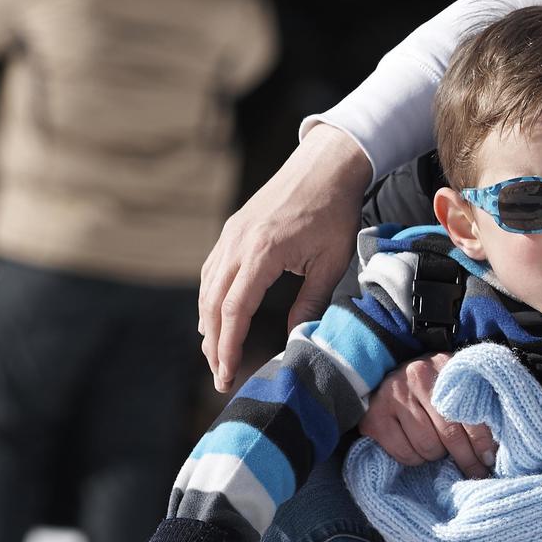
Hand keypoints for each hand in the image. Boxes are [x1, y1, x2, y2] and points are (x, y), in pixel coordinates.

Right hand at [199, 122, 372, 390]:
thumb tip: (297, 337)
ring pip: (207, 289)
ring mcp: (230, 235)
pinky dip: (210, 299)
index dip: (228, 346)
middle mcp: (237, 243)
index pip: (234, 310)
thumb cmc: (334, 211)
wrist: (325, 165)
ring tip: (216, 355)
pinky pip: (212, 271)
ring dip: (208, 324)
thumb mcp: (330, 261)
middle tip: (221, 376)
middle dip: (214, 344)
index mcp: (261, 252)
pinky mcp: (232, 231)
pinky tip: (216, 318)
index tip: (228, 373)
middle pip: (212, 304)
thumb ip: (311, 301)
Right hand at [361, 354, 497, 475]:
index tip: (490, 459)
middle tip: (476, 472)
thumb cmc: (434, 385)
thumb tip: (495, 447)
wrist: (390, 374)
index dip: (483, 441)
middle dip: (466, 459)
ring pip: (427, 446)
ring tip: (440, 451)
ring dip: (437, 456)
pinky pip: (404, 453)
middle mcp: (416, 376)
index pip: (469, 412)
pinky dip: (415, 459)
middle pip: (449, 434)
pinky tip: (418, 450)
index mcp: (444, 366)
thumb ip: (475, 403)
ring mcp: (393, 396)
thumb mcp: (456, 383)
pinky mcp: (375, 418)